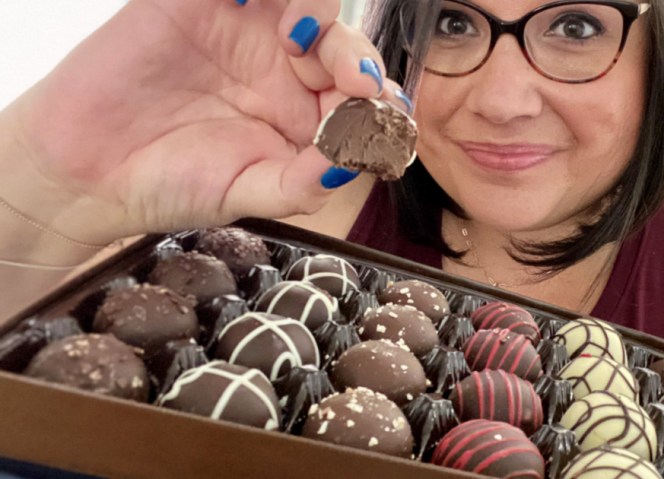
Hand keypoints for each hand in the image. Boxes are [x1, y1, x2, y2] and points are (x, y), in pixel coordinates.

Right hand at [0, 0, 407, 246]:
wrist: (87, 169)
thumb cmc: (170, 184)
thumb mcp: (247, 193)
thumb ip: (304, 182)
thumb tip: (353, 160)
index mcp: (306, 116)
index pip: (360, 96)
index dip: (376, 98)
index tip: (375, 109)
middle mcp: (285, 70)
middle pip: (343, 42)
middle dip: (354, 55)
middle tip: (350, 78)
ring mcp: (246, 30)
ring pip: (307, 2)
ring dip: (318, 11)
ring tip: (296, 40)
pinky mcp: (201, 2)